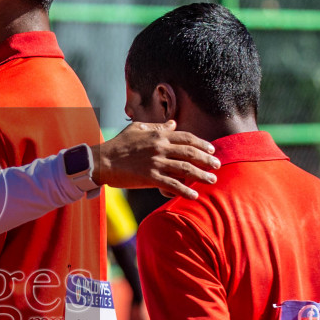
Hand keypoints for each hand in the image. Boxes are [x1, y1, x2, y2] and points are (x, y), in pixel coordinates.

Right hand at [92, 122, 219, 199]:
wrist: (102, 161)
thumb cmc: (118, 145)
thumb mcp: (137, 129)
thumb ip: (157, 127)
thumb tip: (173, 124)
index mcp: (158, 135)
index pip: (186, 138)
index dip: (201, 144)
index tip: (211, 149)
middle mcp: (160, 147)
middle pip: (190, 153)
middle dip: (207, 159)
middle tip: (218, 165)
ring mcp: (156, 163)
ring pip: (185, 169)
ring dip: (201, 175)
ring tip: (212, 180)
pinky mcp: (150, 178)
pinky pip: (172, 184)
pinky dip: (185, 190)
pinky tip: (194, 195)